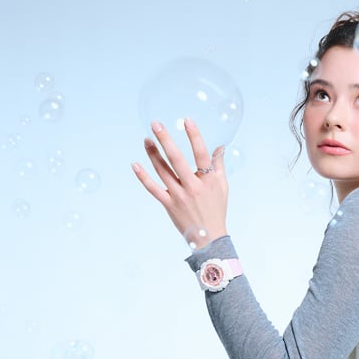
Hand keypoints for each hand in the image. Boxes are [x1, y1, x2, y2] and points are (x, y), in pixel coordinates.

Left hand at [132, 118, 227, 249]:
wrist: (209, 237)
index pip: (201, 154)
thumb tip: (219, 147)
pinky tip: (136, 165)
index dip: (194, 136)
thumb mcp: (222, 187)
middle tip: (156, 124)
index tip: (186, 120)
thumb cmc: (216, 209)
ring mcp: (179, 196)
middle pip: (177, 160)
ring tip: (146, 139)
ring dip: (153, 154)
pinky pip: (153, 189)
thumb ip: (218, 166)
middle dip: (166, 140)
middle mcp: (193, 186)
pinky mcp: (169, 204)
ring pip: (163, 171)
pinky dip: (143, 177)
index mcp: (208, 181)